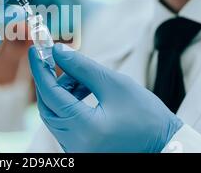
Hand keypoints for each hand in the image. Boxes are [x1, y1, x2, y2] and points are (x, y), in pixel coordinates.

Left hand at [28, 43, 182, 152]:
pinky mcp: (80, 150)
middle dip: (50, 80)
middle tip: (54, 58)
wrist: (165, 146)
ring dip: (62, 91)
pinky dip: (68, 104)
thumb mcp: (115, 84)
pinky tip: (82, 90)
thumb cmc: (146, 116)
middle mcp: (74, 144)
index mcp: (84, 129)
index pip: (50, 95)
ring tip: (80, 76)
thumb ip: (82, 67)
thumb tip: (57, 52)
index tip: (35, 50)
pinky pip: (64, 123)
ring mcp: (75, 150)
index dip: (41, 70)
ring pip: (55, 115)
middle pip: (48, 106)